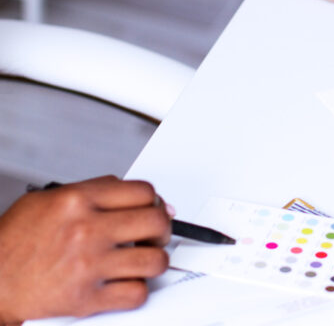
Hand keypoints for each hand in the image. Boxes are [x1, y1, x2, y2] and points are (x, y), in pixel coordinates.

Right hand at [0, 176, 170, 323]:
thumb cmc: (15, 243)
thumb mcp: (46, 201)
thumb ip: (93, 191)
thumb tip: (138, 196)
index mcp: (76, 200)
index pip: (143, 191)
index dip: (155, 201)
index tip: (154, 210)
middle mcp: (85, 229)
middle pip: (156, 221)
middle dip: (162, 229)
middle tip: (155, 236)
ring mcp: (87, 264)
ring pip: (154, 260)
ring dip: (154, 262)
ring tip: (143, 261)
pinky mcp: (86, 298)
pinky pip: (136, 293)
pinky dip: (136, 291)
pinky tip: (125, 284)